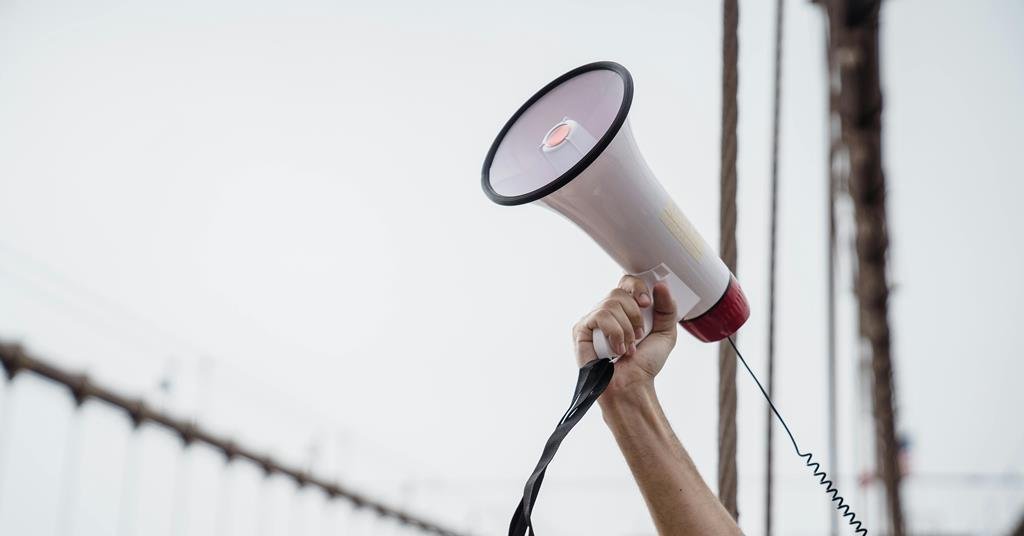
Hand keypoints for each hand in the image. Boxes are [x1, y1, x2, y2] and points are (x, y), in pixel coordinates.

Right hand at [572, 275, 677, 395]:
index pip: (626, 282)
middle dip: (635, 315)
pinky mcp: (581, 329)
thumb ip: (668, 309)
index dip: (637, 287)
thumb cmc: (644, 364)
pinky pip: (600, 316)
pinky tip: (616, 350)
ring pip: (611, 304)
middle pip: (619, 292)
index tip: (647, 304)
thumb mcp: (665, 334)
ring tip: (628, 347)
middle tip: (639, 336)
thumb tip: (661, 285)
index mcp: (624, 309)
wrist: (632, 386)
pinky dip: (615, 334)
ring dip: (626, 329)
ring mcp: (592, 320)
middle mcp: (607, 311)